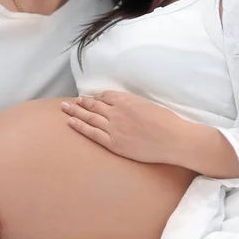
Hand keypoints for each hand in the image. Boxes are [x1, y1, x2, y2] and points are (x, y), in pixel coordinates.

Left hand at [61, 91, 182, 164]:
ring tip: (64, 108)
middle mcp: (116, 112)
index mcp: (126, 100)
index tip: (88, 98)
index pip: (105, 96)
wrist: (174, 139)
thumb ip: (132, 103)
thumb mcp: (147, 104)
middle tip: (69, 102)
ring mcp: (114, 127)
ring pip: (89, 117)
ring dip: (75, 111)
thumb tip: (123, 105)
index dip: (95, 97)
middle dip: (80, 102)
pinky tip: (71, 122)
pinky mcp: (114, 143)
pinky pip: (92, 133)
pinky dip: (80, 126)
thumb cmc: (166, 122)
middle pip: (93, 105)